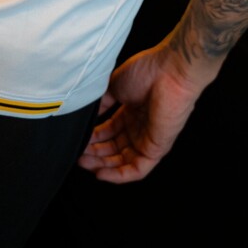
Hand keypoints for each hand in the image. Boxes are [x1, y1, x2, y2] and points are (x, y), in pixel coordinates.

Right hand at [77, 44, 203, 183]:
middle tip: (78, 154)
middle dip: (95, 154)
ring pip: (123, 161)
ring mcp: (148, 138)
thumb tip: (88, 114)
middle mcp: (140, 127)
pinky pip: (137, 169)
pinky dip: (119, 175)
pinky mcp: (157, 149)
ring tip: (83, 163)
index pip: (110, 132)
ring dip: (103, 165)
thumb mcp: (115, 85)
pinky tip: (101, 173)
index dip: (94, 138)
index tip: (78, 139)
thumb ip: (102, 102)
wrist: (170, 71)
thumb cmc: (147, 71)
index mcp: (131, 111)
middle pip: (114, 148)